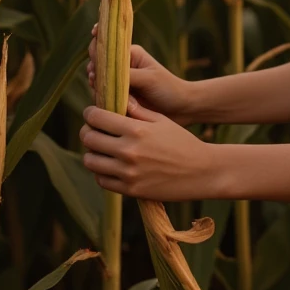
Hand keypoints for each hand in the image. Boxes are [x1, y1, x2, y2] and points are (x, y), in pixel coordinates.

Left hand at [80, 96, 214, 200]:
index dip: (90, 113)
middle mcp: (129, 151)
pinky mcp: (130, 190)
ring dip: (92, 153)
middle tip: (94, 130)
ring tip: (101, 149)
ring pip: (90, 161)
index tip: (93, 113)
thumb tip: (117, 99)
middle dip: (88, 131)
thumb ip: (137, 111)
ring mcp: (128, 173)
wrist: (202, 172)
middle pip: (88, 138)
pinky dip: (102, 172)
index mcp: (137, 130)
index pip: (97, 118)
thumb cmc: (183, 142)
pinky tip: (111, 165)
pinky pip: (101, 180)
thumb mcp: (162, 121)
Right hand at [86, 23, 193, 125]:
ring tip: (97, 85)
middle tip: (94, 74)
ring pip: (98, 81)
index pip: (108, 44)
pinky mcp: (118, 97)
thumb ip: (126, 75)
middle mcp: (122, 66)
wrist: (180, 108)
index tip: (93, 35)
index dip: (98, 40)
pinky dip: (100, 97)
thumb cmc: (168, 88)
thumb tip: (102, 75)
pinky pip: (103, 96)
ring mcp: (119, 82)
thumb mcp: (148, 78)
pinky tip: (102, 98)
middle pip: (98, 63)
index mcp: (130, 54)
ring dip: (96, 83)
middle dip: (93, 67)